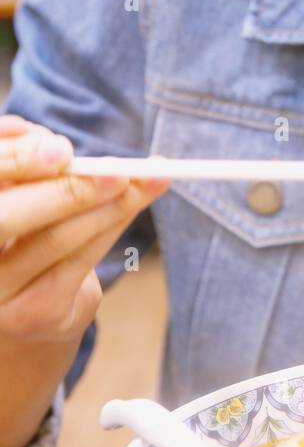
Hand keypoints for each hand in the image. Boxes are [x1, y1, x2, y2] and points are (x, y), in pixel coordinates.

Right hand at [0, 113, 169, 344]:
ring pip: (56, 238)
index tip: (63, 149)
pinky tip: (136, 202)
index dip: (17, 162)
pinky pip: (79, 261)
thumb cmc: (22, 234)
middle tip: (119, 171)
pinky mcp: (32, 314)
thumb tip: (34, 133)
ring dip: (110, 204)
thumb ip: (22, 159)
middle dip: (70, 190)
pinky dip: (114, 225)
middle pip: (10, 217)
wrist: (26, 313)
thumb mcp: (17, 192)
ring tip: (147, 179)